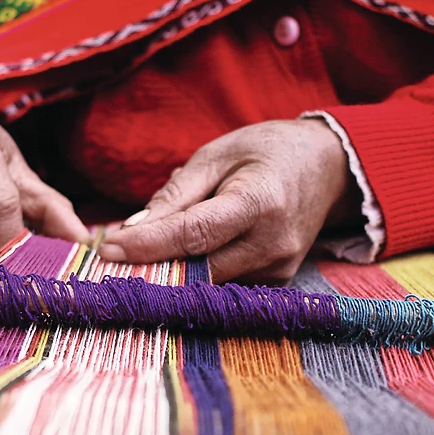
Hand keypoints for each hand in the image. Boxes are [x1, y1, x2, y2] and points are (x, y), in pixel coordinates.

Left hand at [98, 119, 357, 282]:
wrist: (326, 167)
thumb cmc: (266, 152)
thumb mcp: (217, 154)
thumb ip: (177, 194)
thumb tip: (133, 229)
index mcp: (260, 203)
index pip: (193, 235)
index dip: (147, 246)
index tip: (107, 250)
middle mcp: (273, 244)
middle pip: (197, 268)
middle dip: (150, 265)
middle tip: (108, 259)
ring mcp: (279, 268)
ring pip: (208, 281)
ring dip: (170, 271)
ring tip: (140, 253)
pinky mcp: (277, 281)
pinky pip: (224, 283)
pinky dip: (195, 272)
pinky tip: (176, 258)